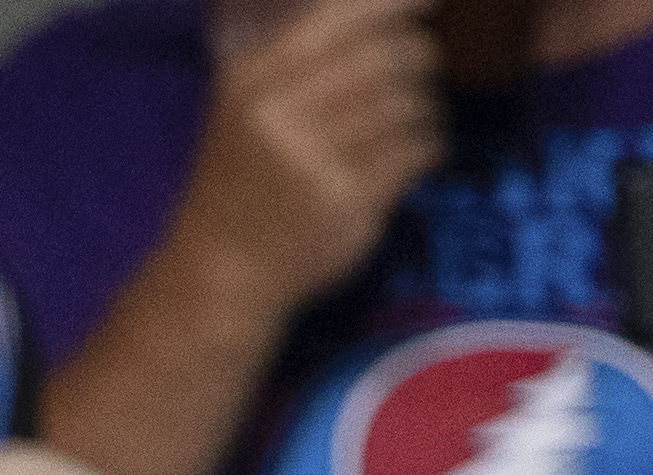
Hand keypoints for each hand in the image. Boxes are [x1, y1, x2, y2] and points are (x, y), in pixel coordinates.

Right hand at [169, 0, 442, 314]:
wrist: (222, 269)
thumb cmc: (241, 176)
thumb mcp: (243, 99)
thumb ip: (293, 50)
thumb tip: (380, 11)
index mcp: (253, 72)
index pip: (339, 16)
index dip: (395, 4)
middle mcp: (279, 110)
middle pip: (383, 56)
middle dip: (419, 56)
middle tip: (424, 66)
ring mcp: (312, 159)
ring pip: (404, 103)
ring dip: (426, 105)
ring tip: (419, 115)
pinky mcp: (344, 201)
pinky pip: (412, 150)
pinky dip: (430, 144)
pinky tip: (421, 151)